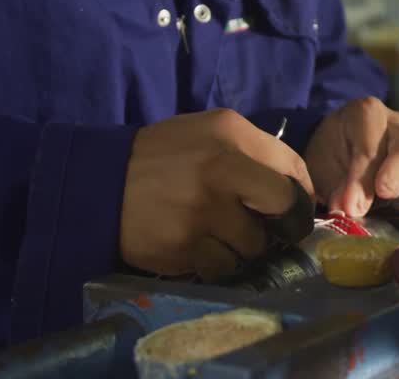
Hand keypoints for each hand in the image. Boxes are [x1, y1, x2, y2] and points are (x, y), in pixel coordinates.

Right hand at [120, 109, 313, 278]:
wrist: (99, 181)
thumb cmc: (164, 156)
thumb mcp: (210, 132)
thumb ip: (254, 152)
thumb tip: (297, 190)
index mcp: (232, 134)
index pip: (293, 168)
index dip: (299, 195)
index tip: (290, 209)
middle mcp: (223, 168)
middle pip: (285, 207)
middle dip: (283, 225)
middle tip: (269, 230)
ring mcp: (204, 209)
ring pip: (254, 245)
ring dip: (243, 247)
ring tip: (219, 235)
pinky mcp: (185, 244)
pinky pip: (223, 266)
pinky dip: (217, 263)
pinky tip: (198, 248)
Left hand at [305, 97, 398, 216]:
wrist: (340, 150)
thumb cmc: (330, 155)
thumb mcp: (322, 167)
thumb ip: (335, 185)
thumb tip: (352, 209)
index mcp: (367, 113)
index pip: (369, 147)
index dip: (361, 180)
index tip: (351, 206)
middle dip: (398, 177)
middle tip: (383, 197)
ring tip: (389, 210)